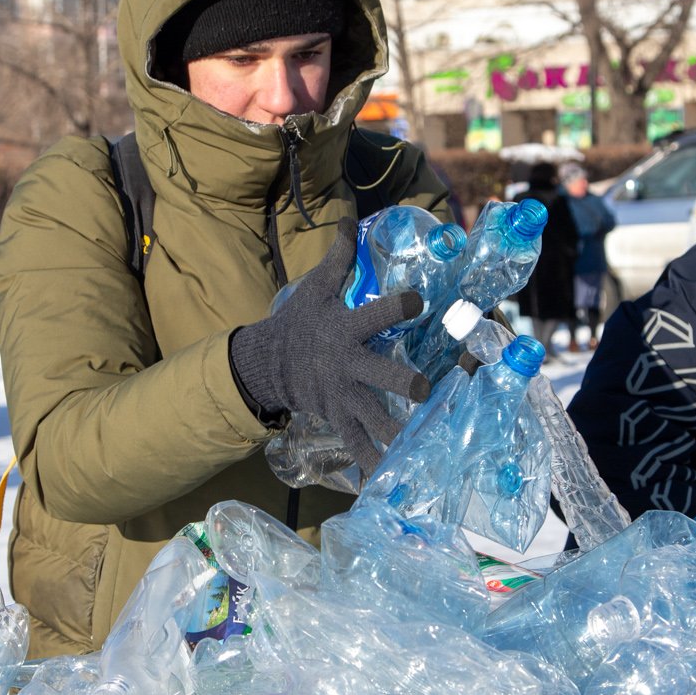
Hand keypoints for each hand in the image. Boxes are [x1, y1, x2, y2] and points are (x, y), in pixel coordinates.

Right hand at [230, 221, 431, 474]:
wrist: (268, 364)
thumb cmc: (300, 323)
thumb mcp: (316, 287)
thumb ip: (339, 257)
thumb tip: (350, 216)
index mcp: (346, 329)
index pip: (378, 314)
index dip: (401, 307)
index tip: (420, 303)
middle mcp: (347, 364)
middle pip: (381, 375)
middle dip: (405, 384)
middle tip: (427, 390)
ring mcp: (343, 395)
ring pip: (373, 416)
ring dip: (397, 433)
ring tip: (420, 449)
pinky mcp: (338, 417)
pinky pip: (359, 443)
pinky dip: (374, 462)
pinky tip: (393, 478)